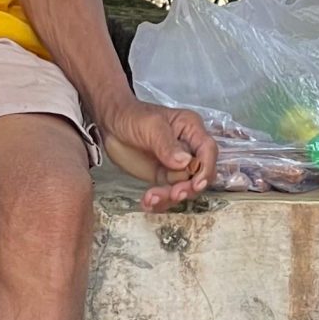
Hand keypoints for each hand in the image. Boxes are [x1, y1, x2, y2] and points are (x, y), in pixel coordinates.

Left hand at [99, 99, 217, 211]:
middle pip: (200, 174)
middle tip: (173, 194)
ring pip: (184, 188)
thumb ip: (167, 144)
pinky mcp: (163, 176)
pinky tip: (147, 203)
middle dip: (188, 188)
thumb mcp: (150, 126)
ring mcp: (176, 165)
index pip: (208, 150)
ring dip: (170, 197)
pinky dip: (159, 201)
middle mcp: (189, 148)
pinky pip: (168, 193)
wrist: (110, 124)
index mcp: (191, 129)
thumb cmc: (132, 116)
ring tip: (150, 198)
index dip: (205, 169)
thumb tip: (186, 163)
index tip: (196, 184)